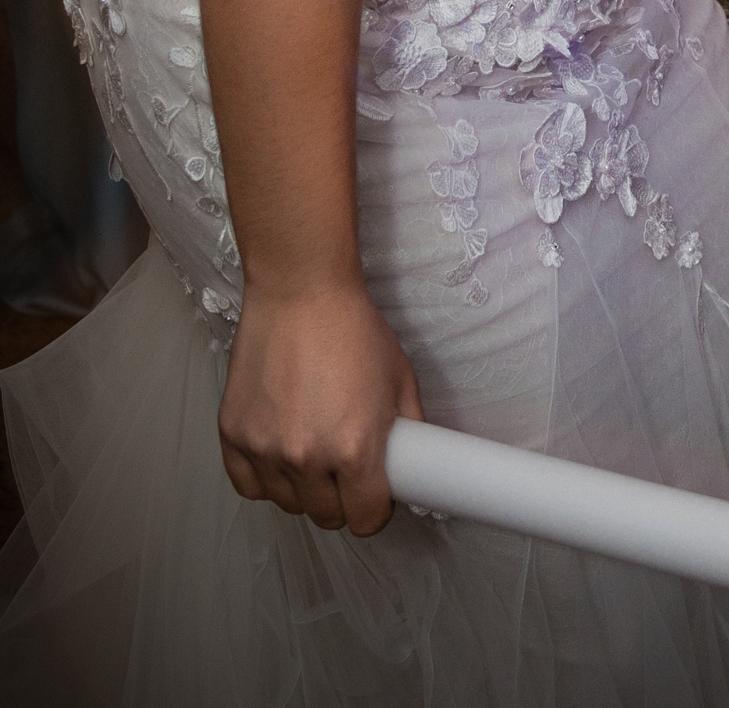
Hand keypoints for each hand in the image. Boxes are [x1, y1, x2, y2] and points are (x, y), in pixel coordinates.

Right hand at [218, 279, 422, 535]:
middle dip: (341, 499)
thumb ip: (408, 430)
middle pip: (325, 516)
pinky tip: (280, 453)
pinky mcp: (233, 435)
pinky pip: (247, 485)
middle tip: (346, 468)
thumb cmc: (353, 329)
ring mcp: (265, 448)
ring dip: (303, 488)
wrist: (301, 291)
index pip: (364, 519)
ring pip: (287, 503)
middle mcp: (307, 457)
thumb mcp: (400, 379)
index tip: (375, 497)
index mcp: (355, 449)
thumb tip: (411, 465)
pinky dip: (264, 477)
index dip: (374, 511)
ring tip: (313, 449)